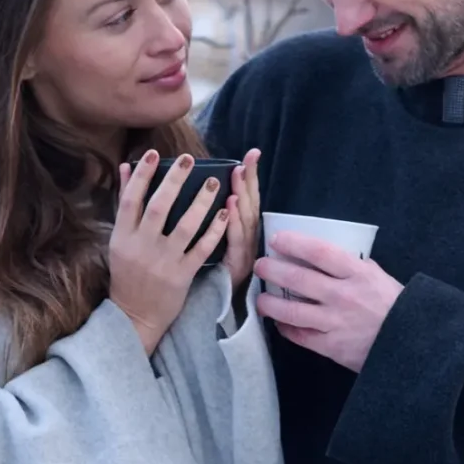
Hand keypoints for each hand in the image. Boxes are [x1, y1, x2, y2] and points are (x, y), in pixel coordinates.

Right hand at [109, 150, 226, 353]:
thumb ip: (124, 203)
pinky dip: (214, 230)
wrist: (135, 315)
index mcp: (123, 236)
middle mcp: (141, 246)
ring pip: (184, 226)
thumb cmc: (127, 274)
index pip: (130, 199)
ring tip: (214, 182)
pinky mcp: (182, 275)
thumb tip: (126, 166)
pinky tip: (225, 212)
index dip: (141, 175)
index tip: (154, 154)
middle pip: (159, 207)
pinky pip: (202, 249)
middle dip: (175, 181)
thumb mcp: (119, 239)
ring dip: (201, 202)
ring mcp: (163, 262)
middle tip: (190, 160)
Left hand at [221, 148, 262, 307]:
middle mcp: (247, 241)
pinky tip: (231, 206)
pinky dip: (233, 223)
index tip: (250, 153)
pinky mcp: (235, 267)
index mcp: (242, 233)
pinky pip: (234, 243)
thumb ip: (217, 221)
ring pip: (245, 222)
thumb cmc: (212, 278)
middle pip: (251, 205)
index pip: (248, 198)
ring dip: (242, 196)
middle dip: (250, 180)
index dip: (250, 176)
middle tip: (247, 159)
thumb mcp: (217, 245)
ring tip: (238, 175)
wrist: (218, 310)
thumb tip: (221, 194)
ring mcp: (244, 254)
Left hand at [252, 232, 402, 372]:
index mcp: (357, 273)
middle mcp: (342, 295)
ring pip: (292, 312)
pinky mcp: (331, 347)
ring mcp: (335, 322)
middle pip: (298, 279)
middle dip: (273, 270)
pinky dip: (286, 329)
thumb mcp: (380, 278)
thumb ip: (356, 267)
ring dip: (270, 304)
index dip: (293, 243)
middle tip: (260, 266)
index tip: (277, 239)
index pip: (318, 252)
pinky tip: (280, 323)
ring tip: (261, 299)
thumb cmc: (397, 307)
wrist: (411, 343)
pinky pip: (300, 336)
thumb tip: (332, 259)